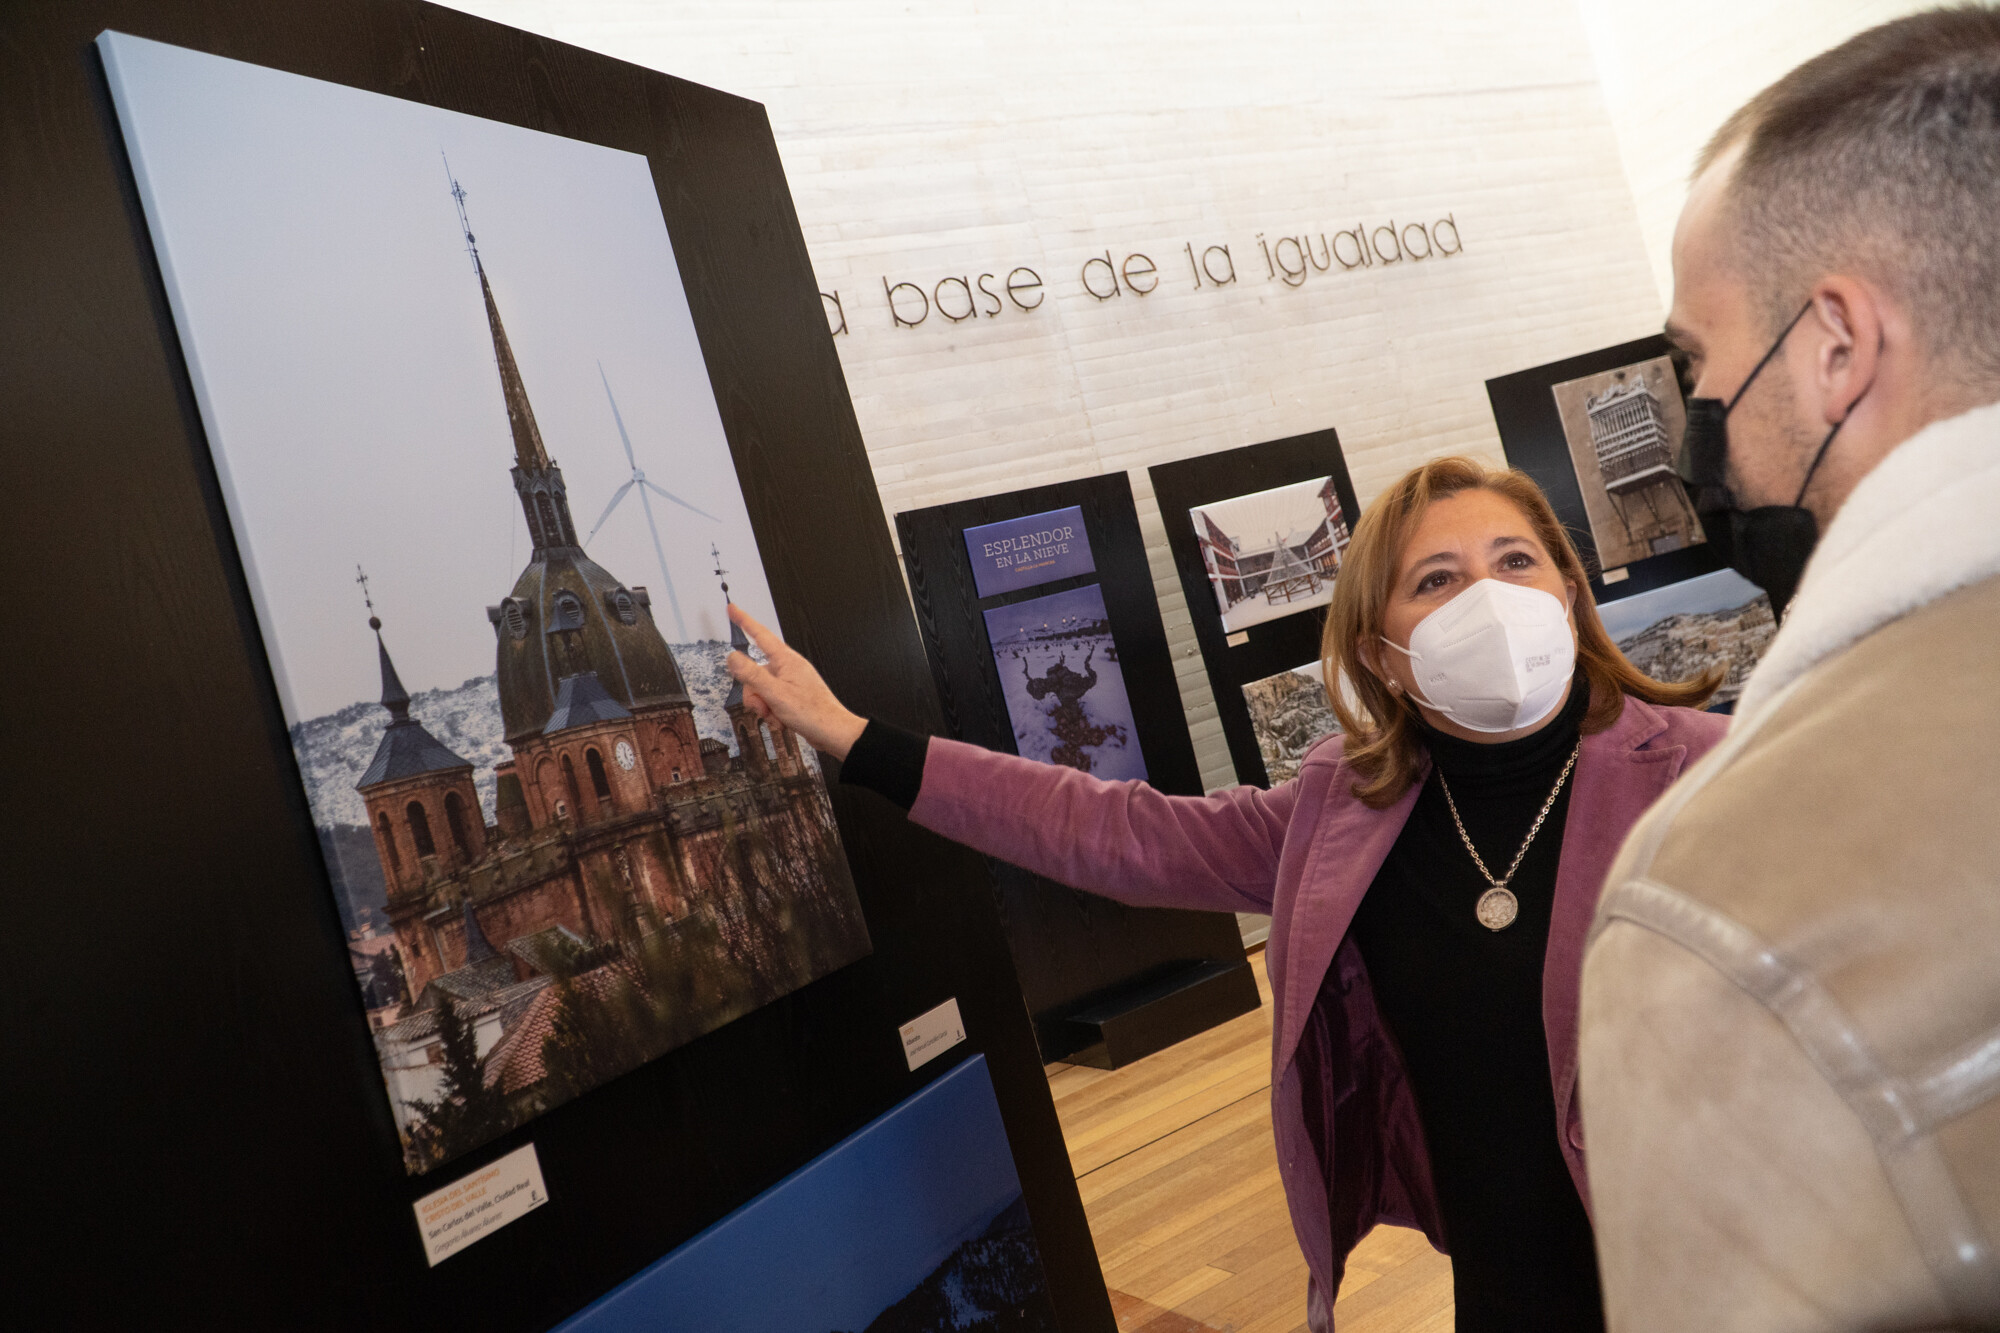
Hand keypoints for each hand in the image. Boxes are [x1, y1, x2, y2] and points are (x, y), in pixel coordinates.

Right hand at [725, 603, 868, 760]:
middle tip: (763, 707)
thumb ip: (751, 674)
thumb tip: (732, 657)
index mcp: (786, 660)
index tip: (732, 609)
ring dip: (763, 706)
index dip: (744, 621)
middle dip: (754, 693)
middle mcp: (788, 668)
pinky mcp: (792, 697)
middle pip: (755, 672)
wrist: (833, 733)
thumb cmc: (813, 713)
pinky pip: (771, 700)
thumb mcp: (775, 693)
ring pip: (761, 689)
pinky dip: (772, 712)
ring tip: (777, 716)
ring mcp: (790, 683)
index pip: (760, 634)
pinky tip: (782, 720)